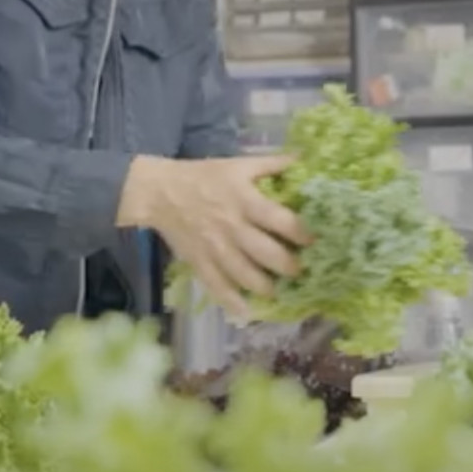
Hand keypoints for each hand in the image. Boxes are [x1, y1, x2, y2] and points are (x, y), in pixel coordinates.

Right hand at [119, 155, 309, 316]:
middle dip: (288, 266)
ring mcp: (215, 248)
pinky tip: (246, 312)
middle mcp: (232, 227)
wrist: (160, 192)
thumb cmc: (203, 176)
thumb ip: (272, 163)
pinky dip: (232, 302)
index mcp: (244, 200)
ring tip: (277, 290)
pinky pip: (217, 286)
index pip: (280, 220)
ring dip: (265, 286)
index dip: (301, 233)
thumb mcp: (239, 164)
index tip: (313, 240)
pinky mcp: (199, 262)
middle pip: (266, 253)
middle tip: (299, 270)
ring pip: (245, 274)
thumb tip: (304, 159)